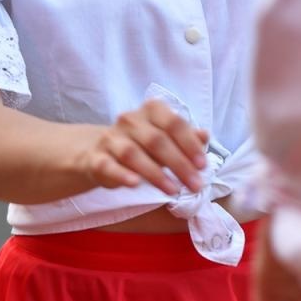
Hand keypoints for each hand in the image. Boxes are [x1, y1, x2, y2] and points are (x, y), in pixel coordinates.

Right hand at [77, 99, 208, 195]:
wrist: (100, 153)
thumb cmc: (142, 145)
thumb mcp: (166, 139)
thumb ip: (186, 137)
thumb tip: (205, 135)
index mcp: (151, 111)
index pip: (173, 123)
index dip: (190, 144)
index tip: (202, 165)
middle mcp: (130, 120)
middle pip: (157, 140)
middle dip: (179, 164)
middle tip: (195, 184)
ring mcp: (111, 138)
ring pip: (133, 153)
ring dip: (155, 173)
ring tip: (173, 190)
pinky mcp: (96, 158)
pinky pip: (108, 165)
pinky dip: (122, 175)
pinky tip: (135, 184)